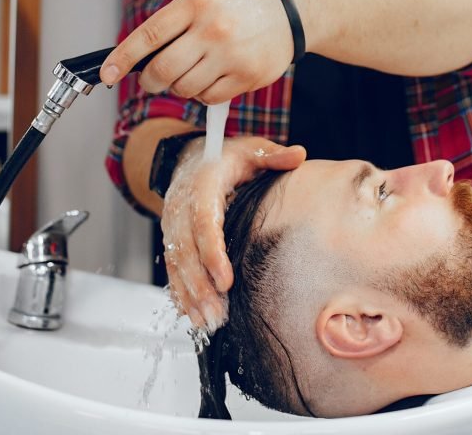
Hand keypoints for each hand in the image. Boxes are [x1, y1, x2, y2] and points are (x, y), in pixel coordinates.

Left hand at [100, 0, 296, 102]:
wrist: (291, 12)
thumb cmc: (239, 6)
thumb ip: (174, 25)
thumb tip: (138, 59)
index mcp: (195, 4)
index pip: (149, 36)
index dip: (122, 59)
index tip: (106, 75)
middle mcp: (212, 29)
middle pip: (163, 70)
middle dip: (151, 81)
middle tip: (153, 80)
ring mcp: (230, 55)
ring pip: (184, 88)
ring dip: (180, 87)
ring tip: (193, 71)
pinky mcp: (246, 76)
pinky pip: (209, 98)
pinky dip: (204, 94)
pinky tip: (214, 77)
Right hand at [161, 135, 305, 331]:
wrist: (188, 158)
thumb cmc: (225, 157)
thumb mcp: (249, 149)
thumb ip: (272, 155)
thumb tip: (300, 155)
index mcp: (202, 184)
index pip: (203, 221)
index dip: (212, 252)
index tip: (226, 280)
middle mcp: (181, 206)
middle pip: (185, 250)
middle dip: (199, 285)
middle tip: (217, 313)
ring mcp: (172, 225)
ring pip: (176, 263)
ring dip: (190, 294)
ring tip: (208, 322)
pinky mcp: (171, 239)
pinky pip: (172, 268)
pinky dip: (180, 293)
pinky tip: (193, 316)